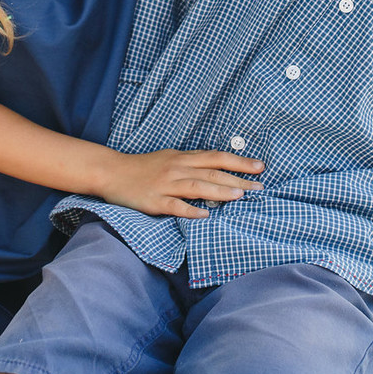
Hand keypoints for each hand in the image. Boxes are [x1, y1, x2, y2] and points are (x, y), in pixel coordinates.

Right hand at [99, 149, 263, 218]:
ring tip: (239, 196)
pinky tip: (204, 215)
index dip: (239, 162)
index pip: (216, 158)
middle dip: (238, 179)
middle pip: (212, 172)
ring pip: (197, 187)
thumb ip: (193, 164)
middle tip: (259, 186)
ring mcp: (165, 185)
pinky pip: (174, 206)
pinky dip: (190, 210)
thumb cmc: (144, 167)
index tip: (260, 167)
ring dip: (219, 191)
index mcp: (183, 158)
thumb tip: (219, 170)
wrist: (112, 172)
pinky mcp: (154, 201)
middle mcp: (177, 169)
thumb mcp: (171, 158)